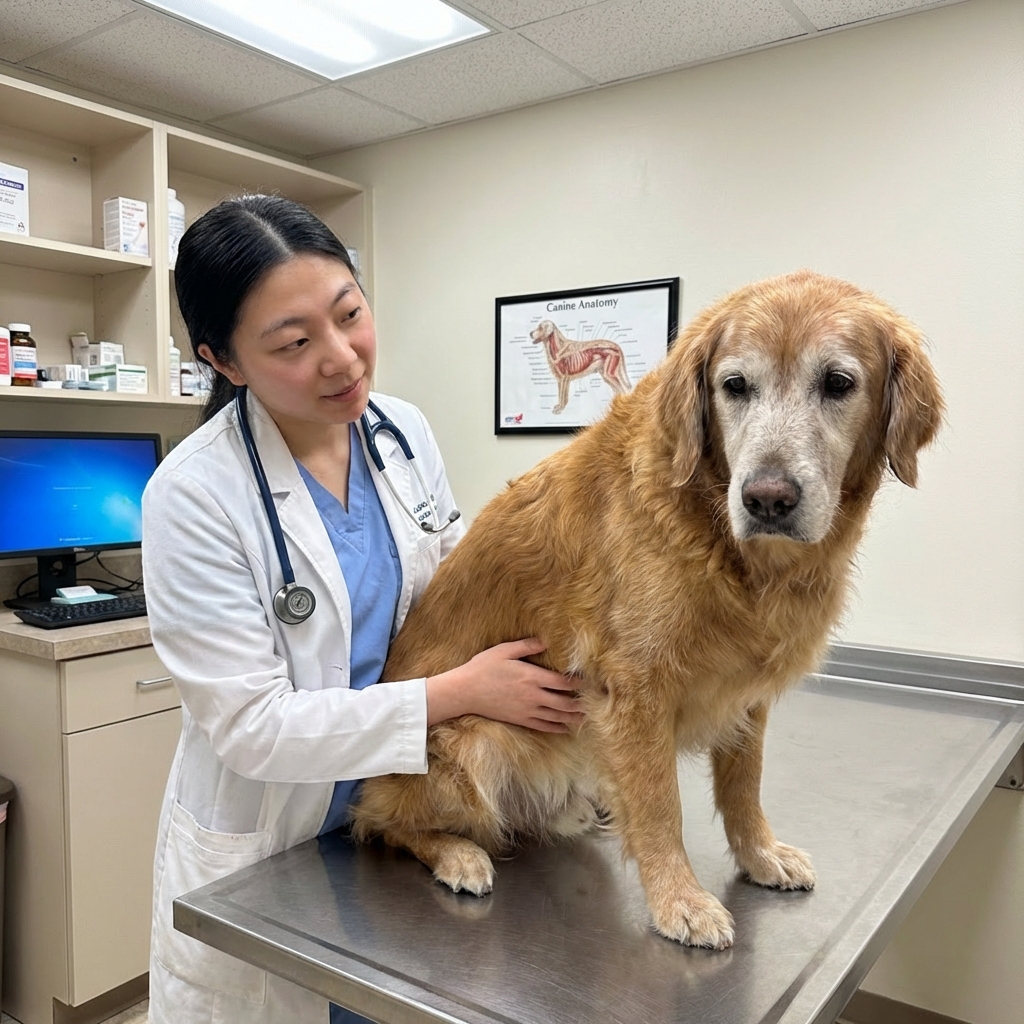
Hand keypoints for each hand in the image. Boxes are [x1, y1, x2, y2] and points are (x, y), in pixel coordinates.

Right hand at [426, 638, 584, 732]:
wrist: (464, 692)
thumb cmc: (483, 667)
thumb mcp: (504, 650)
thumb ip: (527, 645)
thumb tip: (547, 640)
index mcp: (531, 677)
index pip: (563, 681)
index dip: (579, 682)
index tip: (591, 681)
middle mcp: (533, 696)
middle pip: (565, 702)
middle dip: (581, 702)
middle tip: (595, 702)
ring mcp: (527, 710)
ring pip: (557, 716)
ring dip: (573, 717)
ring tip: (587, 717)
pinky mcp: (520, 720)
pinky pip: (544, 726)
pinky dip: (557, 727)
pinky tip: (566, 728)